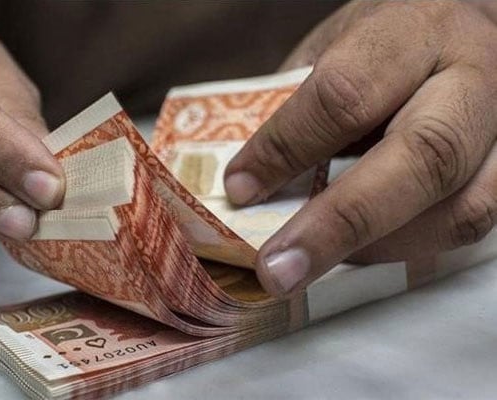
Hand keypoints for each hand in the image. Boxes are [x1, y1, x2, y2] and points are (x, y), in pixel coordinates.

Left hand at [224, 0, 496, 296]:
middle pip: (423, 157)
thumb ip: (301, 106)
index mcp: (414, 28)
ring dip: (375, 248)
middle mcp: (475, 75)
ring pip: (460, 208)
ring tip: (312, 264)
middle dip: (339, 222)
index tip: (240, 189)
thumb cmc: (391, 43)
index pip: (346, 94)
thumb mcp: (337, 47)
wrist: (469, 30)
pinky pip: (470, 226)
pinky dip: (407, 248)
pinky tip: (360, 249)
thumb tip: (251, 184)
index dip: (287, 148)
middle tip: (277, 268)